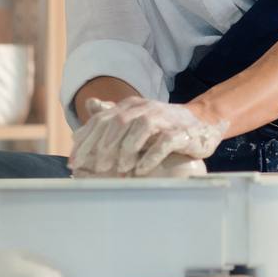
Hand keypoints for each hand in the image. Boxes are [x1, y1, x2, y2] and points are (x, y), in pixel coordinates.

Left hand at [71, 97, 223, 176]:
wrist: (204, 123)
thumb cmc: (165, 125)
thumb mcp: (137, 118)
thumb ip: (112, 115)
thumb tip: (89, 106)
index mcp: (131, 106)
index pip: (102, 119)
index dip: (86, 140)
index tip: (73, 161)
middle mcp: (145, 108)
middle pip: (117, 122)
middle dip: (102, 146)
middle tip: (94, 168)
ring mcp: (165, 118)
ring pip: (140, 128)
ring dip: (126, 150)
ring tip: (117, 170)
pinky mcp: (182, 132)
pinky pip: (164, 142)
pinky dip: (150, 156)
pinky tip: (140, 170)